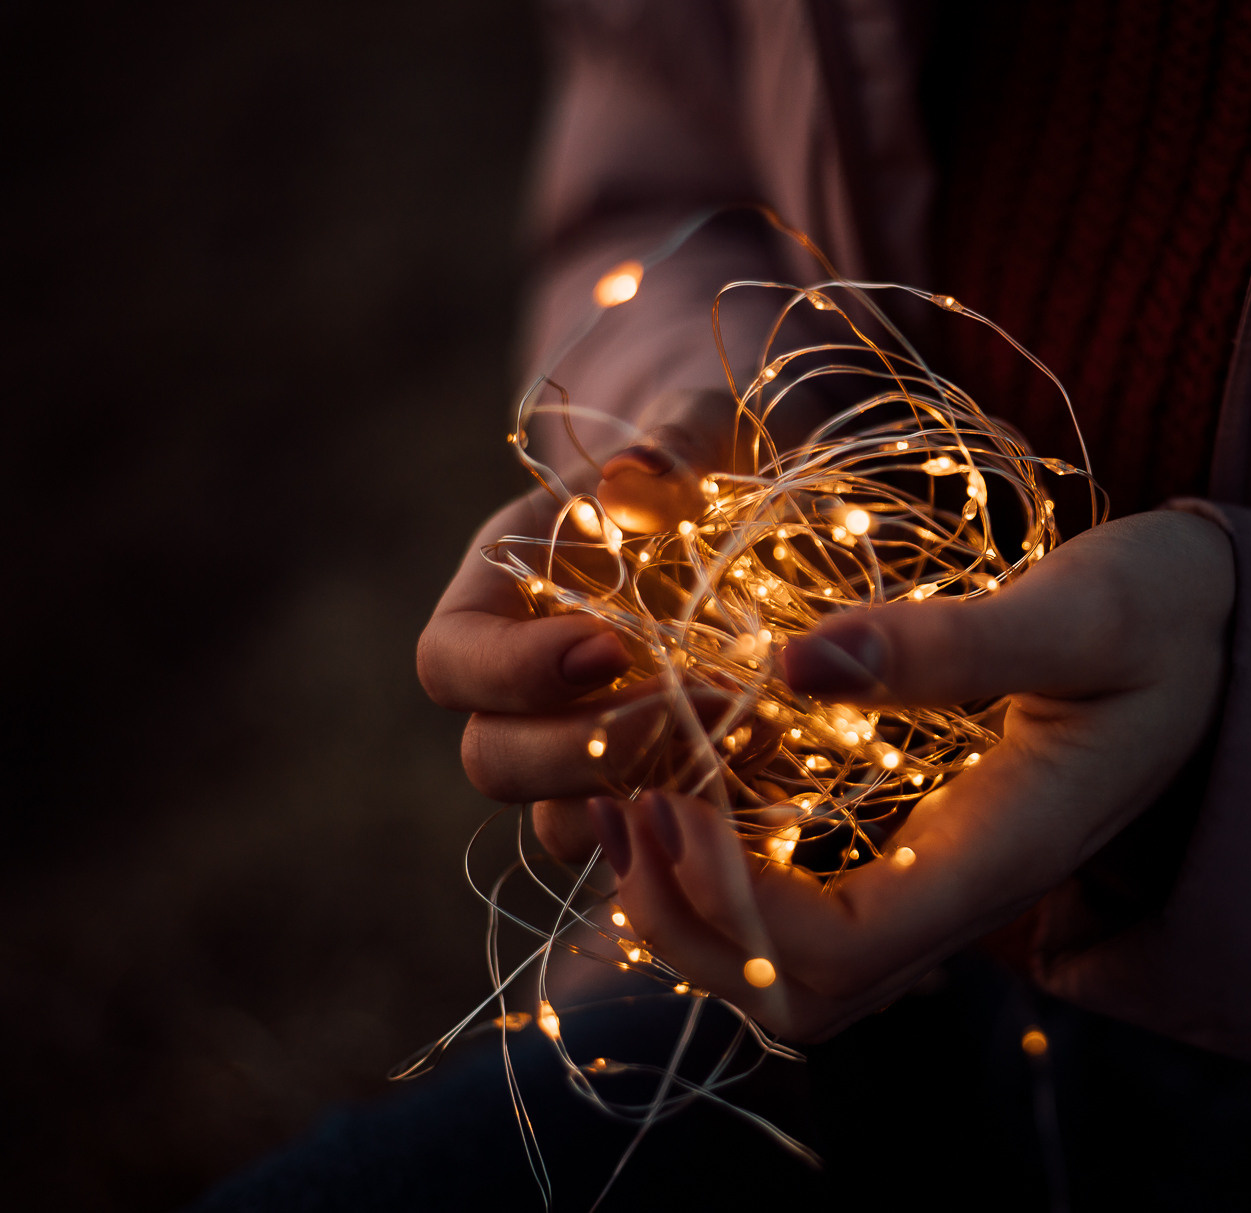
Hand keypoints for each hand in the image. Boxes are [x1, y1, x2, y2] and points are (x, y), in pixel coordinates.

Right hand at [415, 391, 739, 858]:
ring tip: (757, 737)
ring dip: (651, 798)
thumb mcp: (699, 430)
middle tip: (703, 706)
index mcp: (497, 595)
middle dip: (590, 750)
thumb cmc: (707, 459)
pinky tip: (779, 782)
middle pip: (497, 760)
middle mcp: (521, 690)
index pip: (451, 662)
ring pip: (566, 821)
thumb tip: (641, 474)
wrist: (750, 511)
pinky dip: (705, 826)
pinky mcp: (650, 788)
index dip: (513, 672)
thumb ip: (673, 444)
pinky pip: (651, 841)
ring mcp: (581, 750)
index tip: (606, 648)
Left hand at [590, 507, 1234, 1039]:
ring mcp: (948, 890)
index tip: (666, 790)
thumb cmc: (1173, 616)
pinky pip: (810, 923)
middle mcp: (969, 898)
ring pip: (794, 978)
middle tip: (622, 804)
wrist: (1230, 641)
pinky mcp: (930, 860)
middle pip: (797, 1000)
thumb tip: (792, 661)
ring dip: (694, 914)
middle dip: (686, 926)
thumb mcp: (1087, 607)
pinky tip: (694, 794)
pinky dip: (729, 884)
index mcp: (1007, 851)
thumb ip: (954, 645)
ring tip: (631, 801)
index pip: (837, 951)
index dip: (727, 897)